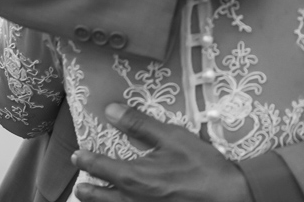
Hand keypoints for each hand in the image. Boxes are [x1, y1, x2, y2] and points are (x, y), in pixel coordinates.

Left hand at [72, 103, 250, 201]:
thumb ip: (140, 124)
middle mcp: (130, 200)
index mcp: (132, 177)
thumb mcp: (172, 137)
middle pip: (95, 198)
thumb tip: (111, 111)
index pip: (99, 167)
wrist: (225, 198)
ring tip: (93, 197)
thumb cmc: (200, 166)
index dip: (85, 159)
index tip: (78, 155)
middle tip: (80, 183)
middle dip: (85, 189)